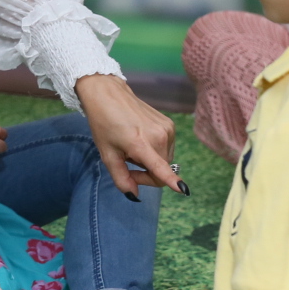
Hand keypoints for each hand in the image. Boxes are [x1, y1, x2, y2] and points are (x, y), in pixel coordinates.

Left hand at [75, 74, 183, 197]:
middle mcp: (159, 136)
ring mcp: (167, 129)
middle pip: (161, 171)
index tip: (183, 190)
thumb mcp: (107, 155)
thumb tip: (134, 195)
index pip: (161, 167)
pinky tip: (140, 139)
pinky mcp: (170, 124)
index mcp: (141, 144)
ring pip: (165, 160)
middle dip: (146, 174)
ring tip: (132, 148)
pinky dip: (154, 150)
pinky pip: (165, 148)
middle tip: (127, 163)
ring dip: (150, 162)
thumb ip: (121, 178)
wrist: (108, 94)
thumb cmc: (104, 124)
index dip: (172, 181)